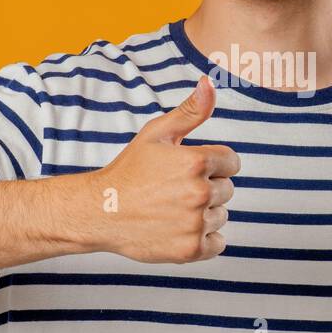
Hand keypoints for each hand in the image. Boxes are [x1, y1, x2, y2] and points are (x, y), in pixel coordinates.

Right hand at [88, 75, 239, 262]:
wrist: (100, 212)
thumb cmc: (129, 170)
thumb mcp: (157, 134)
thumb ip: (190, 111)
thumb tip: (209, 83)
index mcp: (196, 161)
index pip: (231, 162)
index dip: (211, 164)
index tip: (186, 170)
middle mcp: (200, 192)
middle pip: (227, 190)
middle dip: (206, 188)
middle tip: (173, 191)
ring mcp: (196, 223)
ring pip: (221, 216)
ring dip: (204, 214)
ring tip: (172, 210)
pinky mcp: (191, 249)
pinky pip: (218, 243)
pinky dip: (204, 240)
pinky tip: (178, 229)